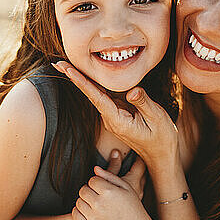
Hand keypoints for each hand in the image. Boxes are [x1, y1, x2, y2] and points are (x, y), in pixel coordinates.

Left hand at [52, 61, 179, 168]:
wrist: (161, 157)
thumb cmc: (162, 138)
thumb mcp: (158, 118)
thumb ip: (143, 103)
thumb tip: (132, 89)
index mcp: (118, 120)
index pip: (97, 97)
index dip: (82, 82)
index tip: (68, 71)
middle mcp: (111, 119)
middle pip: (91, 94)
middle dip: (74, 78)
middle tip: (57, 63)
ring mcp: (113, 118)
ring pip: (97, 95)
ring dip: (83, 80)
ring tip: (66, 66)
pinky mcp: (117, 115)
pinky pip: (106, 97)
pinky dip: (94, 86)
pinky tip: (86, 77)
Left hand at [71, 152, 154, 219]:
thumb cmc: (132, 206)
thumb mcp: (126, 187)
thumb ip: (109, 175)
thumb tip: (95, 168)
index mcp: (109, 192)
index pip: (92, 180)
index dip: (97, 182)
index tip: (103, 187)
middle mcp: (99, 204)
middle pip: (83, 190)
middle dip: (90, 190)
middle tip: (98, 195)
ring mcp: (94, 218)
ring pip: (79, 202)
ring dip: (85, 201)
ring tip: (95, 203)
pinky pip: (75, 215)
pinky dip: (79, 211)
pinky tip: (89, 211)